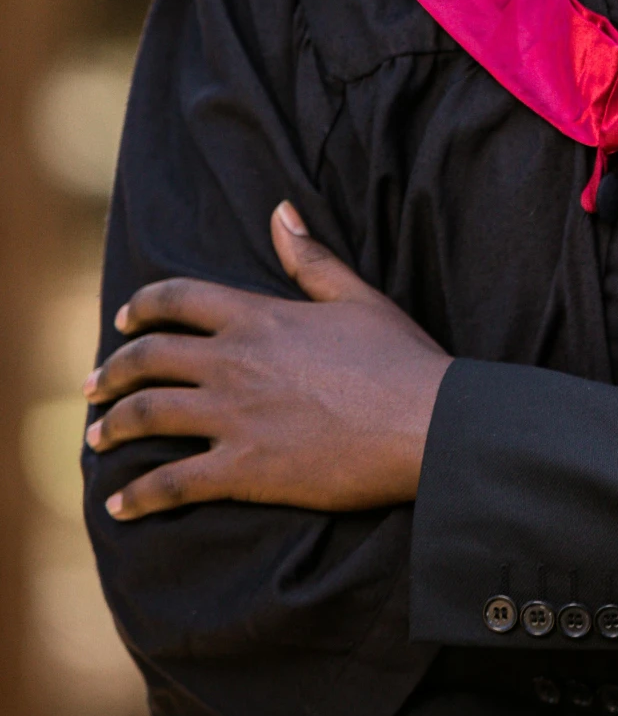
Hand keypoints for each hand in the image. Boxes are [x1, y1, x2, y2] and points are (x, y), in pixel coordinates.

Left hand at [84, 204, 451, 520]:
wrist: (425, 422)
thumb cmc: (399, 357)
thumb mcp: (355, 296)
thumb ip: (310, 258)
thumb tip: (280, 211)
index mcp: (258, 317)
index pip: (178, 298)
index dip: (143, 307)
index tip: (124, 321)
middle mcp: (233, 362)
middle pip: (148, 358)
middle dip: (112, 372)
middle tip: (94, 387)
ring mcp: (234, 417)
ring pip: (147, 416)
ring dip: (112, 427)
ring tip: (95, 439)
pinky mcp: (243, 471)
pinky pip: (171, 483)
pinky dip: (138, 495)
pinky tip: (119, 505)